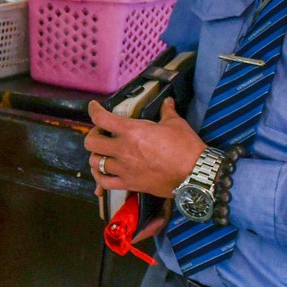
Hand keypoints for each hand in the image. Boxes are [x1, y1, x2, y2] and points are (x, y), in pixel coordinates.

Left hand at [85, 99, 205, 198]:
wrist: (195, 174)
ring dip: (96, 156)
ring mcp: (124, 169)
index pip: (101, 118)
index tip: (94, 107)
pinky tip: (103, 172)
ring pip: (95, 163)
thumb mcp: (176, 124)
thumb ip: (167, 111)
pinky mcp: (129, 184)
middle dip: (93, 135)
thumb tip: (168, 102)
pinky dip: (100, 178)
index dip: (94, 111)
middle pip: (91, 143)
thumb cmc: (186, 147)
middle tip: (103, 134)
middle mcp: (123, 150)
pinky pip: (105, 183)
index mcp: (131, 131)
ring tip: (104, 153)